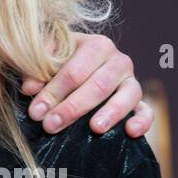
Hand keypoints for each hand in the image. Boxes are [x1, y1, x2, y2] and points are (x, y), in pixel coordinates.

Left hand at [20, 33, 153, 136]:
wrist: (79, 66)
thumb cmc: (59, 62)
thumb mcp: (45, 60)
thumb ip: (35, 70)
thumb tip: (30, 89)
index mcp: (96, 45)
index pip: (75, 71)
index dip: (54, 91)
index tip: (36, 112)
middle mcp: (118, 61)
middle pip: (98, 85)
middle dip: (73, 107)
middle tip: (51, 125)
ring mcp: (131, 81)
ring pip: (127, 95)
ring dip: (110, 113)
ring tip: (95, 129)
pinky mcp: (140, 102)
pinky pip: (147, 111)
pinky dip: (142, 121)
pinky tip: (130, 132)